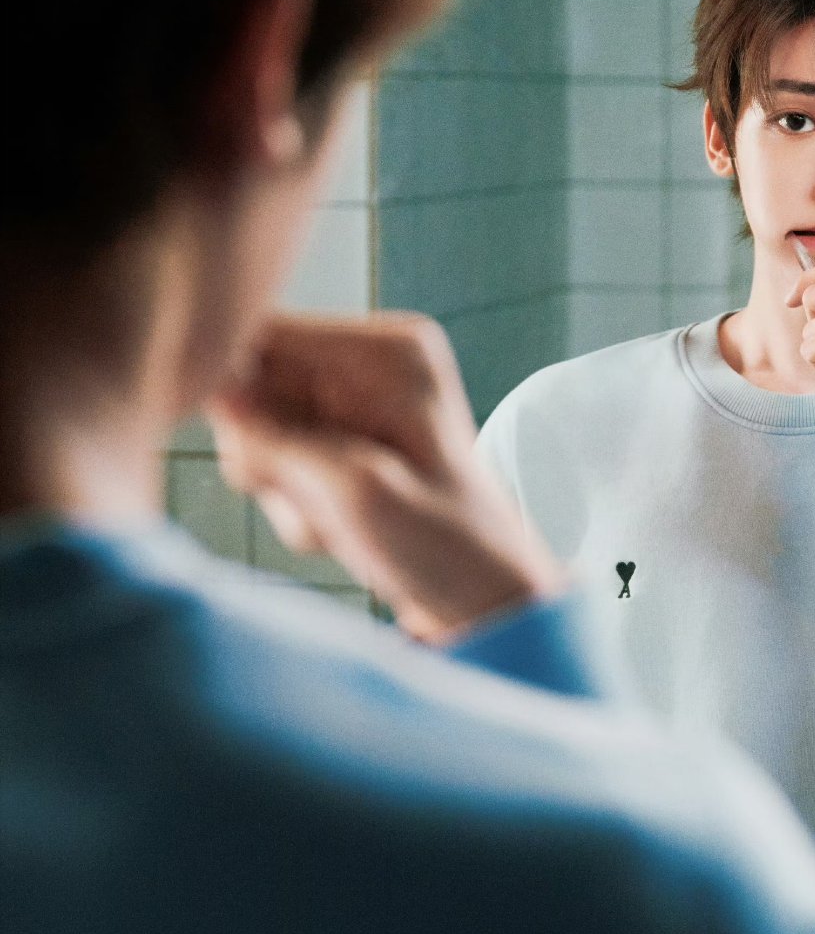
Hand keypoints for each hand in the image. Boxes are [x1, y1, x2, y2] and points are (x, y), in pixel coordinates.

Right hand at [206, 312, 566, 642]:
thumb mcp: (357, 492)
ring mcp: (349, 406)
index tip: (253, 453)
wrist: (484, 602)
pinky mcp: (337, 444)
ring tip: (339, 521)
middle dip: (266, 455)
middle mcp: (365, 366)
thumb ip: (277, 440)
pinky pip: (272, 465)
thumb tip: (210, 389)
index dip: (234, 390)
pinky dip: (294, 505)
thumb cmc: (448, 547)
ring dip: (283, 490)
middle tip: (316, 500)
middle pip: (249, 386)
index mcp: (387, 352)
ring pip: (254, 434)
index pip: (263, 331)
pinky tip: (341, 527)